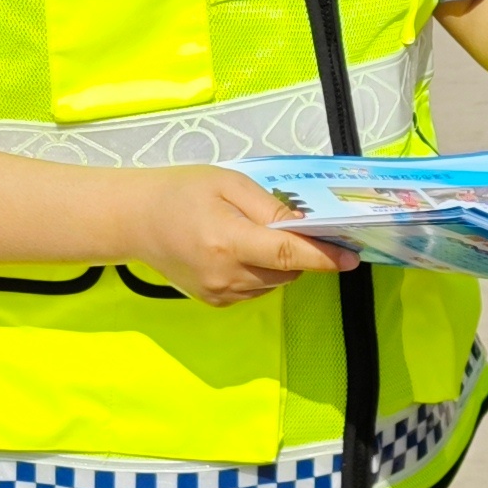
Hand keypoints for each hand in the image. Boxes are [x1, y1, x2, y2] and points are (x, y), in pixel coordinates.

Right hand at [113, 167, 349, 304]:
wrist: (135, 221)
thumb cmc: (182, 192)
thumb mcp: (227, 184)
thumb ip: (269, 206)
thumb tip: (305, 227)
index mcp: (229, 241)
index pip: (288, 255)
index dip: (324, 257)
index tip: (351, 257)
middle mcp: (227, 276)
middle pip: (287, 271)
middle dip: (297, 251)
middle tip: (283, 224)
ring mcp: (220, 294)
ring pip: (274, 283)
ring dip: (278, 263)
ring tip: (250, 234)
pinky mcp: (215, 303)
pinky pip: (256, 290)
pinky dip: (260, 273)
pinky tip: (238, 251)